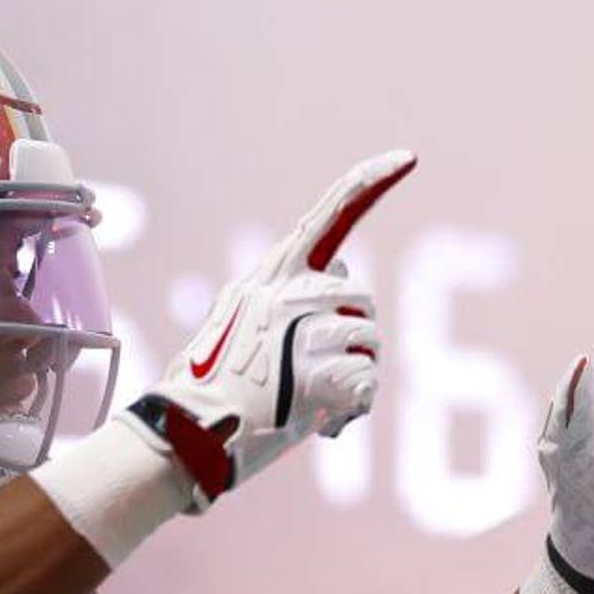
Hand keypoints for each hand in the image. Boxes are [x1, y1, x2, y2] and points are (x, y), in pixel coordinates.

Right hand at [121, 151, 416, 508]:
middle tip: (313, 375)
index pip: (328, 215)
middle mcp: (289, 292)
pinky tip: (318, 421)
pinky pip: (367, 383)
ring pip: (370, 343)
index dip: (369, 182)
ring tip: (310, 402)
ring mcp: (304, 330)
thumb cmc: (212, 386)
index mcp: (270, 275)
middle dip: (351, 338)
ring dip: (353, 377)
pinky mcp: (318, 372)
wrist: (188, 435)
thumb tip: (342, 270)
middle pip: (361, 300)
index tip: (405, 157)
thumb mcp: (238, 319)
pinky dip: (351, 409)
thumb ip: (285, 293)